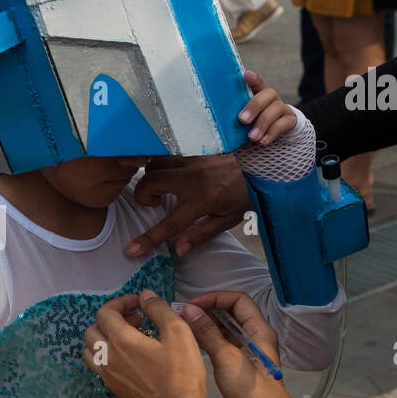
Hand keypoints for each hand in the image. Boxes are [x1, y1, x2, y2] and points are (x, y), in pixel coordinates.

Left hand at [83, 291, 207, 397]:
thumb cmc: (181, 373)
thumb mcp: (178, 332)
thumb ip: (159, 309)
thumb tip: (145, 296)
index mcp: (120, 340)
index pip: (104, 312)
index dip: (120, 302)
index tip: (138, 304)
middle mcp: (107, 358)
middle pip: (92, 331)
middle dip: (111, 320)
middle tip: (137, 321)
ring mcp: (108, 377)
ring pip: (91, 352)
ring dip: (105, 340)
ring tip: (130, 340)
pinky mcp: (115, 391)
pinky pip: (102, 369)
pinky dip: (110, 358)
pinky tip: (132, 361)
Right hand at [127, 155, 249, 257]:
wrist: (265, 162)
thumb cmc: (249, 193)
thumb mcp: (229, 218)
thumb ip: (201, 233)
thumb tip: (178, 249)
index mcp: (203, 200)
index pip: (169, 224)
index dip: (148, 239)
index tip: (132, 249)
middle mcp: (194, 177)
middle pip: (150, 182)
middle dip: (143, 196)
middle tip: (155, 204)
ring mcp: (192, 159)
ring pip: (154, 164)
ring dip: (151, 178)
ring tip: (164, 188)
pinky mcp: (194, 148)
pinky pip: (166, 152)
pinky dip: (161, 164)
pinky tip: (171, 173)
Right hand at [178, 291, 293, 397]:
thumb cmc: (251, 389)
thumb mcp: (226, 356)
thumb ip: (207, 332)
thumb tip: (190, 310)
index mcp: (258, 330)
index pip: (237, 300)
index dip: (215, 298)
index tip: (194, 306)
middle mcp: (254, 337)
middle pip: (230, 314)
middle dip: (207, 311)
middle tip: (184, 316)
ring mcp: (246, 352)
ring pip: (224, 330)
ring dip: (206, 327)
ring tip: (184, 329)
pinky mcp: (239, 366)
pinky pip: (222, 346)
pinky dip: (208, 342)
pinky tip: (192, 345)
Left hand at [237, 69, 295, 144]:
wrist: (268, 139)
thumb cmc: (249, 127)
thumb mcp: (242, 121)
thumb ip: (233, 118)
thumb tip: (217, 126)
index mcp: (257, 94)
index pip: (257, 82)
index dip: (253, 79)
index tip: (246, 75)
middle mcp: (271, 98)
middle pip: (268, 93)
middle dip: (254, 106)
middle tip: (242, 120)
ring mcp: (282, 108)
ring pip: (276, 109)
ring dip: (262, 123)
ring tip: (252, 137)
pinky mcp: (290, 121)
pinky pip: (283, 124)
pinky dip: (272, 133)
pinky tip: (263, 141)